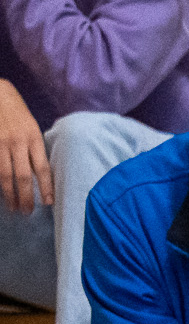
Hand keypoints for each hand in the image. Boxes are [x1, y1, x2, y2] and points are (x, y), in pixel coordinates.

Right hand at [0, 79, 49, 215]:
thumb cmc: (15, 111)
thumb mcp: (31, 126)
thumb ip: (35, 148)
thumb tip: (41, 174)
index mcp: (33, 137)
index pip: (43, 168)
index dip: (46, 188)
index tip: (48, 203)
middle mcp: (17, 142)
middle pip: (24, 177)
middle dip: (26, 197)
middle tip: (26, 212)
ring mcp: (0, 143)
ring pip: (5, 175)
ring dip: (9, 194)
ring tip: (12, 207)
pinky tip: (0, 192)